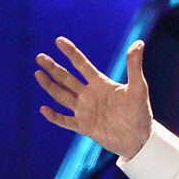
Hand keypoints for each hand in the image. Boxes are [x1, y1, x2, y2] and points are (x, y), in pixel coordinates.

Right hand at [35, 37, 152, 159]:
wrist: (140, 138)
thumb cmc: (140, 112)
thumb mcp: (138, 88)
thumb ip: (134, 66)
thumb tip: (139, 42)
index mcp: (100, 84)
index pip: (82, 65)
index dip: (71, 53)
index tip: (59, 40)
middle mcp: (89, 95)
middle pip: (67, 79)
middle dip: (53, 68)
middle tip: (40, 57)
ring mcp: (85, 111)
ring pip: (62, 96)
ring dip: (50, 86)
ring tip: (38, 74)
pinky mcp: (84, 126)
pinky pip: (65, 121)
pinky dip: (54, 117)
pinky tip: (44, 109)